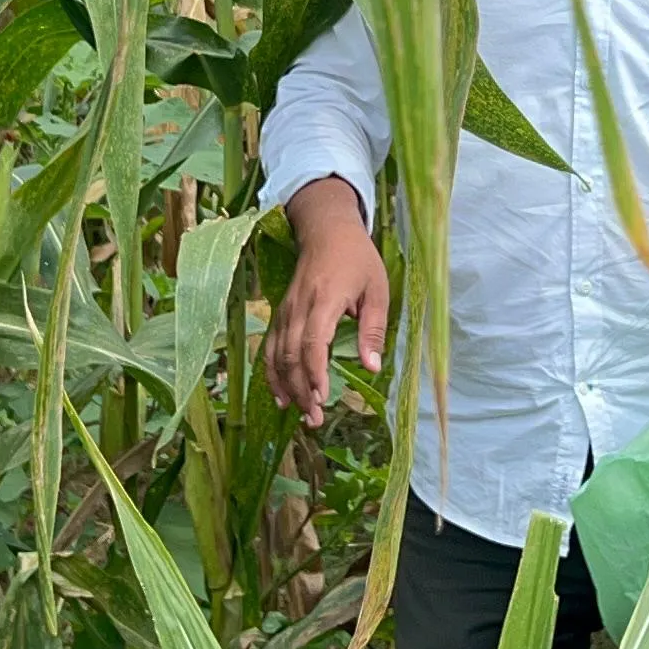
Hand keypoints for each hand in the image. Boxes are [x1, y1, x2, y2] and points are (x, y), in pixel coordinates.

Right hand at [272, 177, 386, 427]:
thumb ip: (373, 329)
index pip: (313, 341)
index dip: (314, 372)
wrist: (327, 229)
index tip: (322, 397)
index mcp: (326, 299)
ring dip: (286, 386)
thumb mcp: (377, 289)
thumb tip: (372, 367)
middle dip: (301, 389)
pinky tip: (281, 394)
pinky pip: (271, 346)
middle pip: (291, 354)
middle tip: (313, 419)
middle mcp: (300, 306)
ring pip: (277, 354)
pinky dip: (272, 372)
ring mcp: (285, 310)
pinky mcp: (281, 313)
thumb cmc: (358, 258)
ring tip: (300, 413)